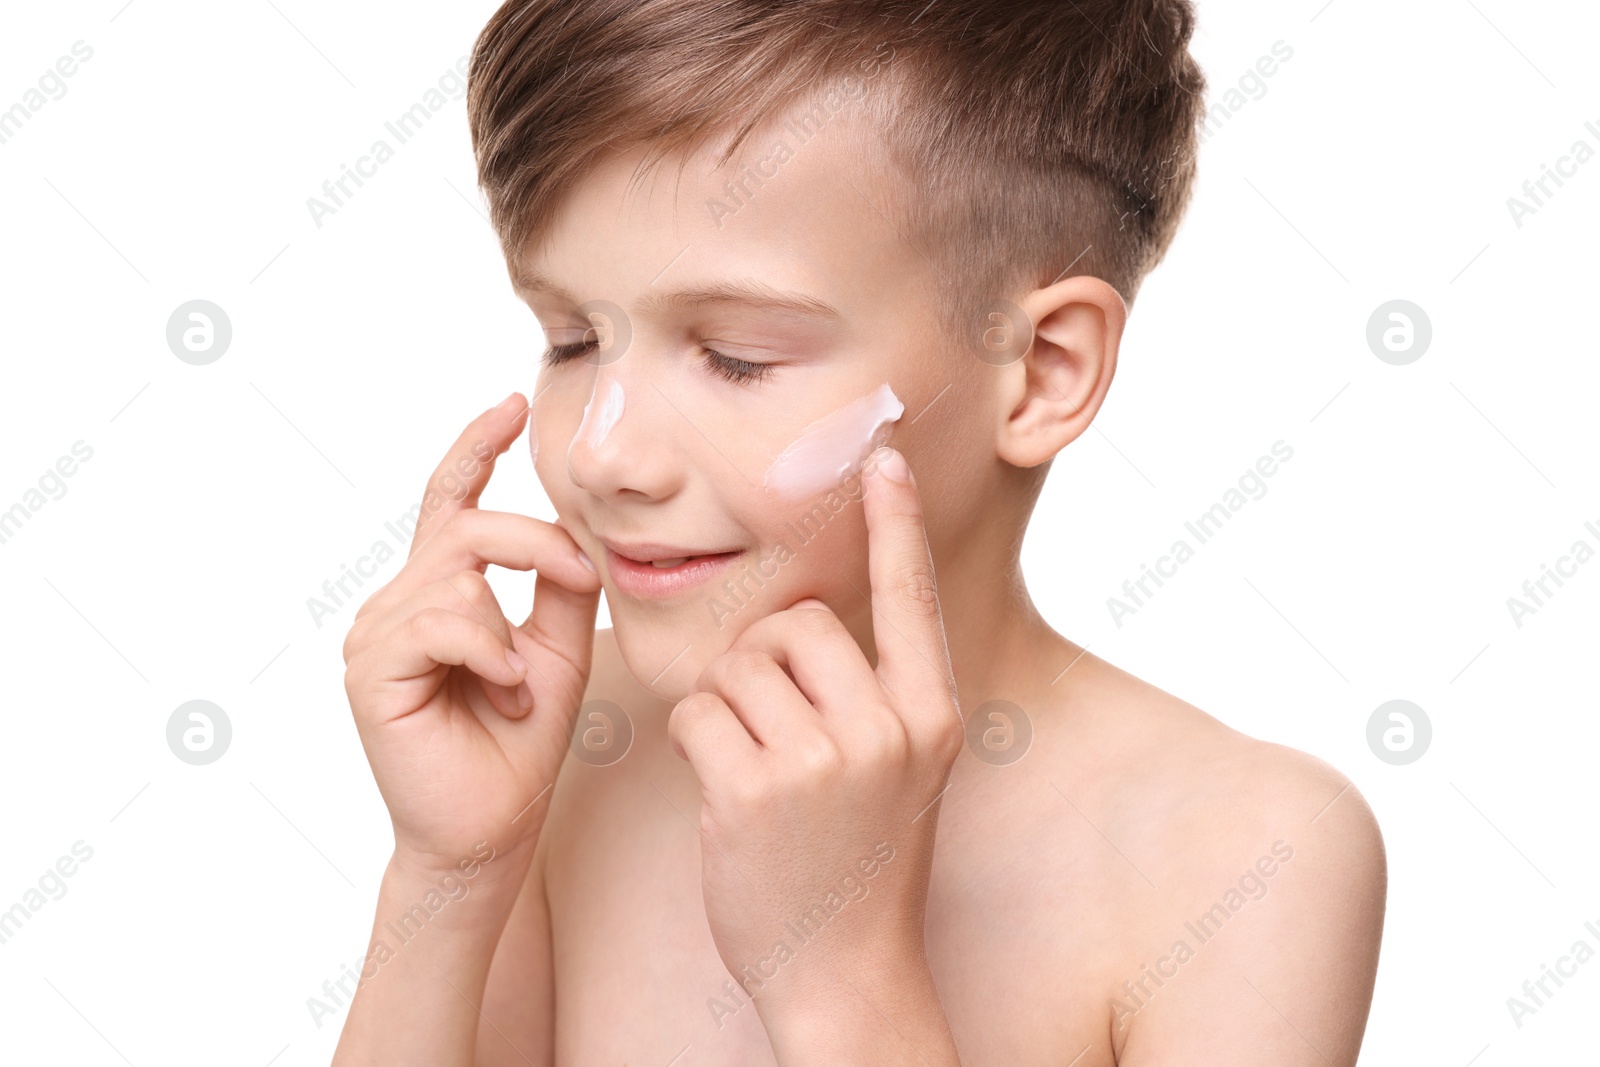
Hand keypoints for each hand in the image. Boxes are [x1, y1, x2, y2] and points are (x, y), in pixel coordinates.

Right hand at [341, 393, 601, 879]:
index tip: (513, 404)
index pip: (452, 499)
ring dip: (510, 629)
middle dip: (534, 542)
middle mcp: (399, 601)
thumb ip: (559, 585)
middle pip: (467, 525)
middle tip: (580, 577)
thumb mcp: (558, 647)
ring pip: (457, 574)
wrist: (493, 826)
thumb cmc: (522, 742)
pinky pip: (443, 622)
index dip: (477, 447)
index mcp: (441, 590)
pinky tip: (503, 694)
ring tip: (519, 687)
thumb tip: (575, 530)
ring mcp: (377, 633)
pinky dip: (489, 653)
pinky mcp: (369, 670)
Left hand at [667, 446, 963, 1015]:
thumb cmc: (860, 860)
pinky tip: (723, 791)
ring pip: (738, 665)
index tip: (882, 459)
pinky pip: (698, 712)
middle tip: (767, 724)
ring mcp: (824, 761)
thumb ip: (871, 694)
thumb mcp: (898, 770)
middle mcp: (887, 729)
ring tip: (750, 767)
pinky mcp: (755, 790)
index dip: (895, 524)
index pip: (908, 598)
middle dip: (762, 661)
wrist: (843, 970)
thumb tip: (800, 617)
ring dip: (725, 705)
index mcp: (929, 716)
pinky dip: (695, 741)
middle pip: (795, 624)